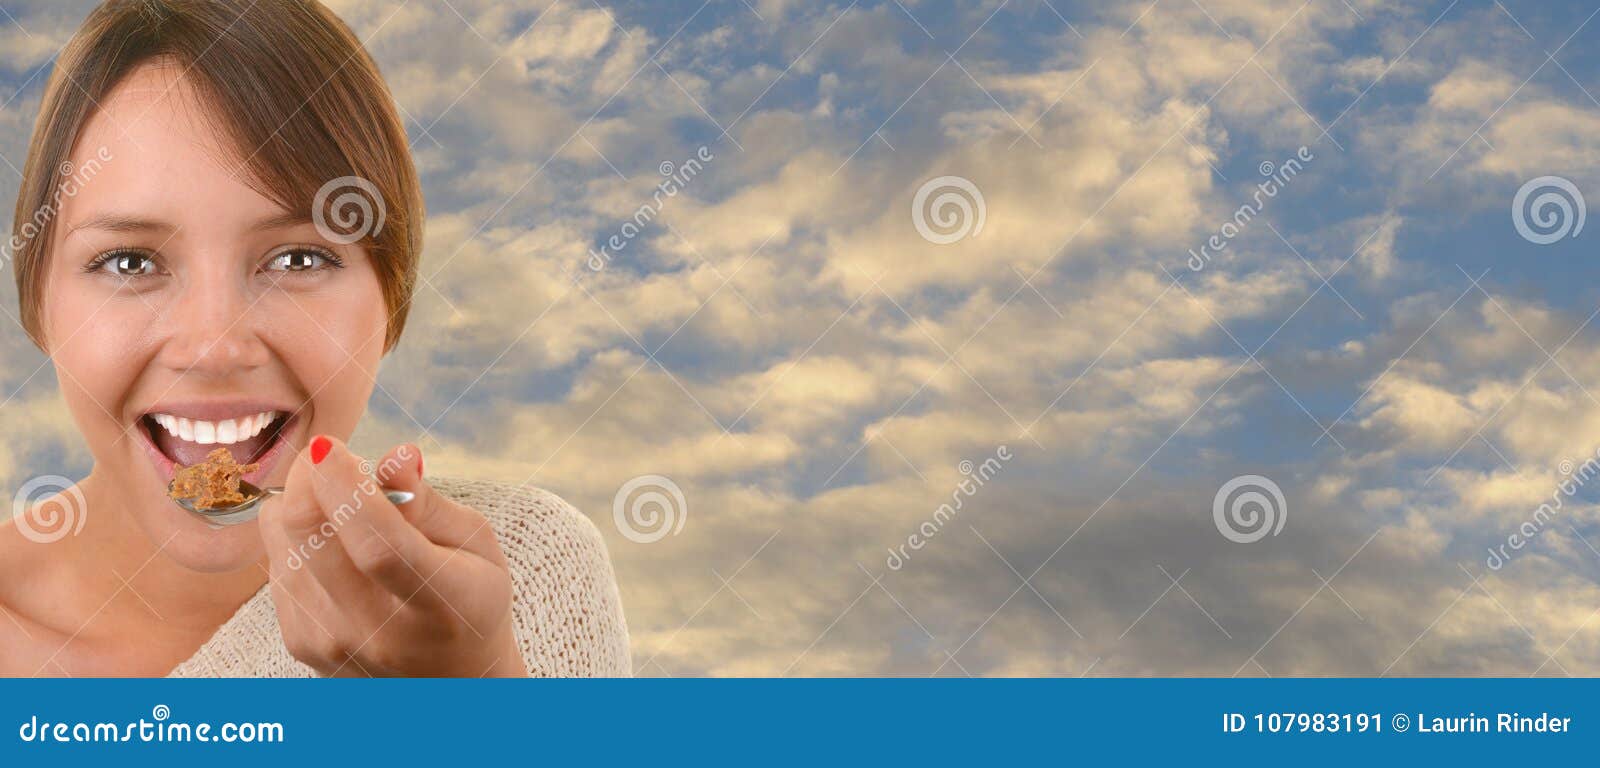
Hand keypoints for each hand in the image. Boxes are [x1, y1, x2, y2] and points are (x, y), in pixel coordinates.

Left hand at [258, 437, 526, 676]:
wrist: (449, 682)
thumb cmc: (469, 600)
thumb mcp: (476, 545)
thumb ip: (430, 503)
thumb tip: (396, 456)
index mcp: (439, 604)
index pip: (377, 546)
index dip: (345, 488)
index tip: (331, 445)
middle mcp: (377, 631)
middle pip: (308, 535)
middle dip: (308, 476)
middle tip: (331, 457)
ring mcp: (331, 642)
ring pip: (281, 540)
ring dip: (304, 505)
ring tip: (345, 513)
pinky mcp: (300, 644)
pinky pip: (277, 563)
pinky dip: (299, 540)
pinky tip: (336, 553)